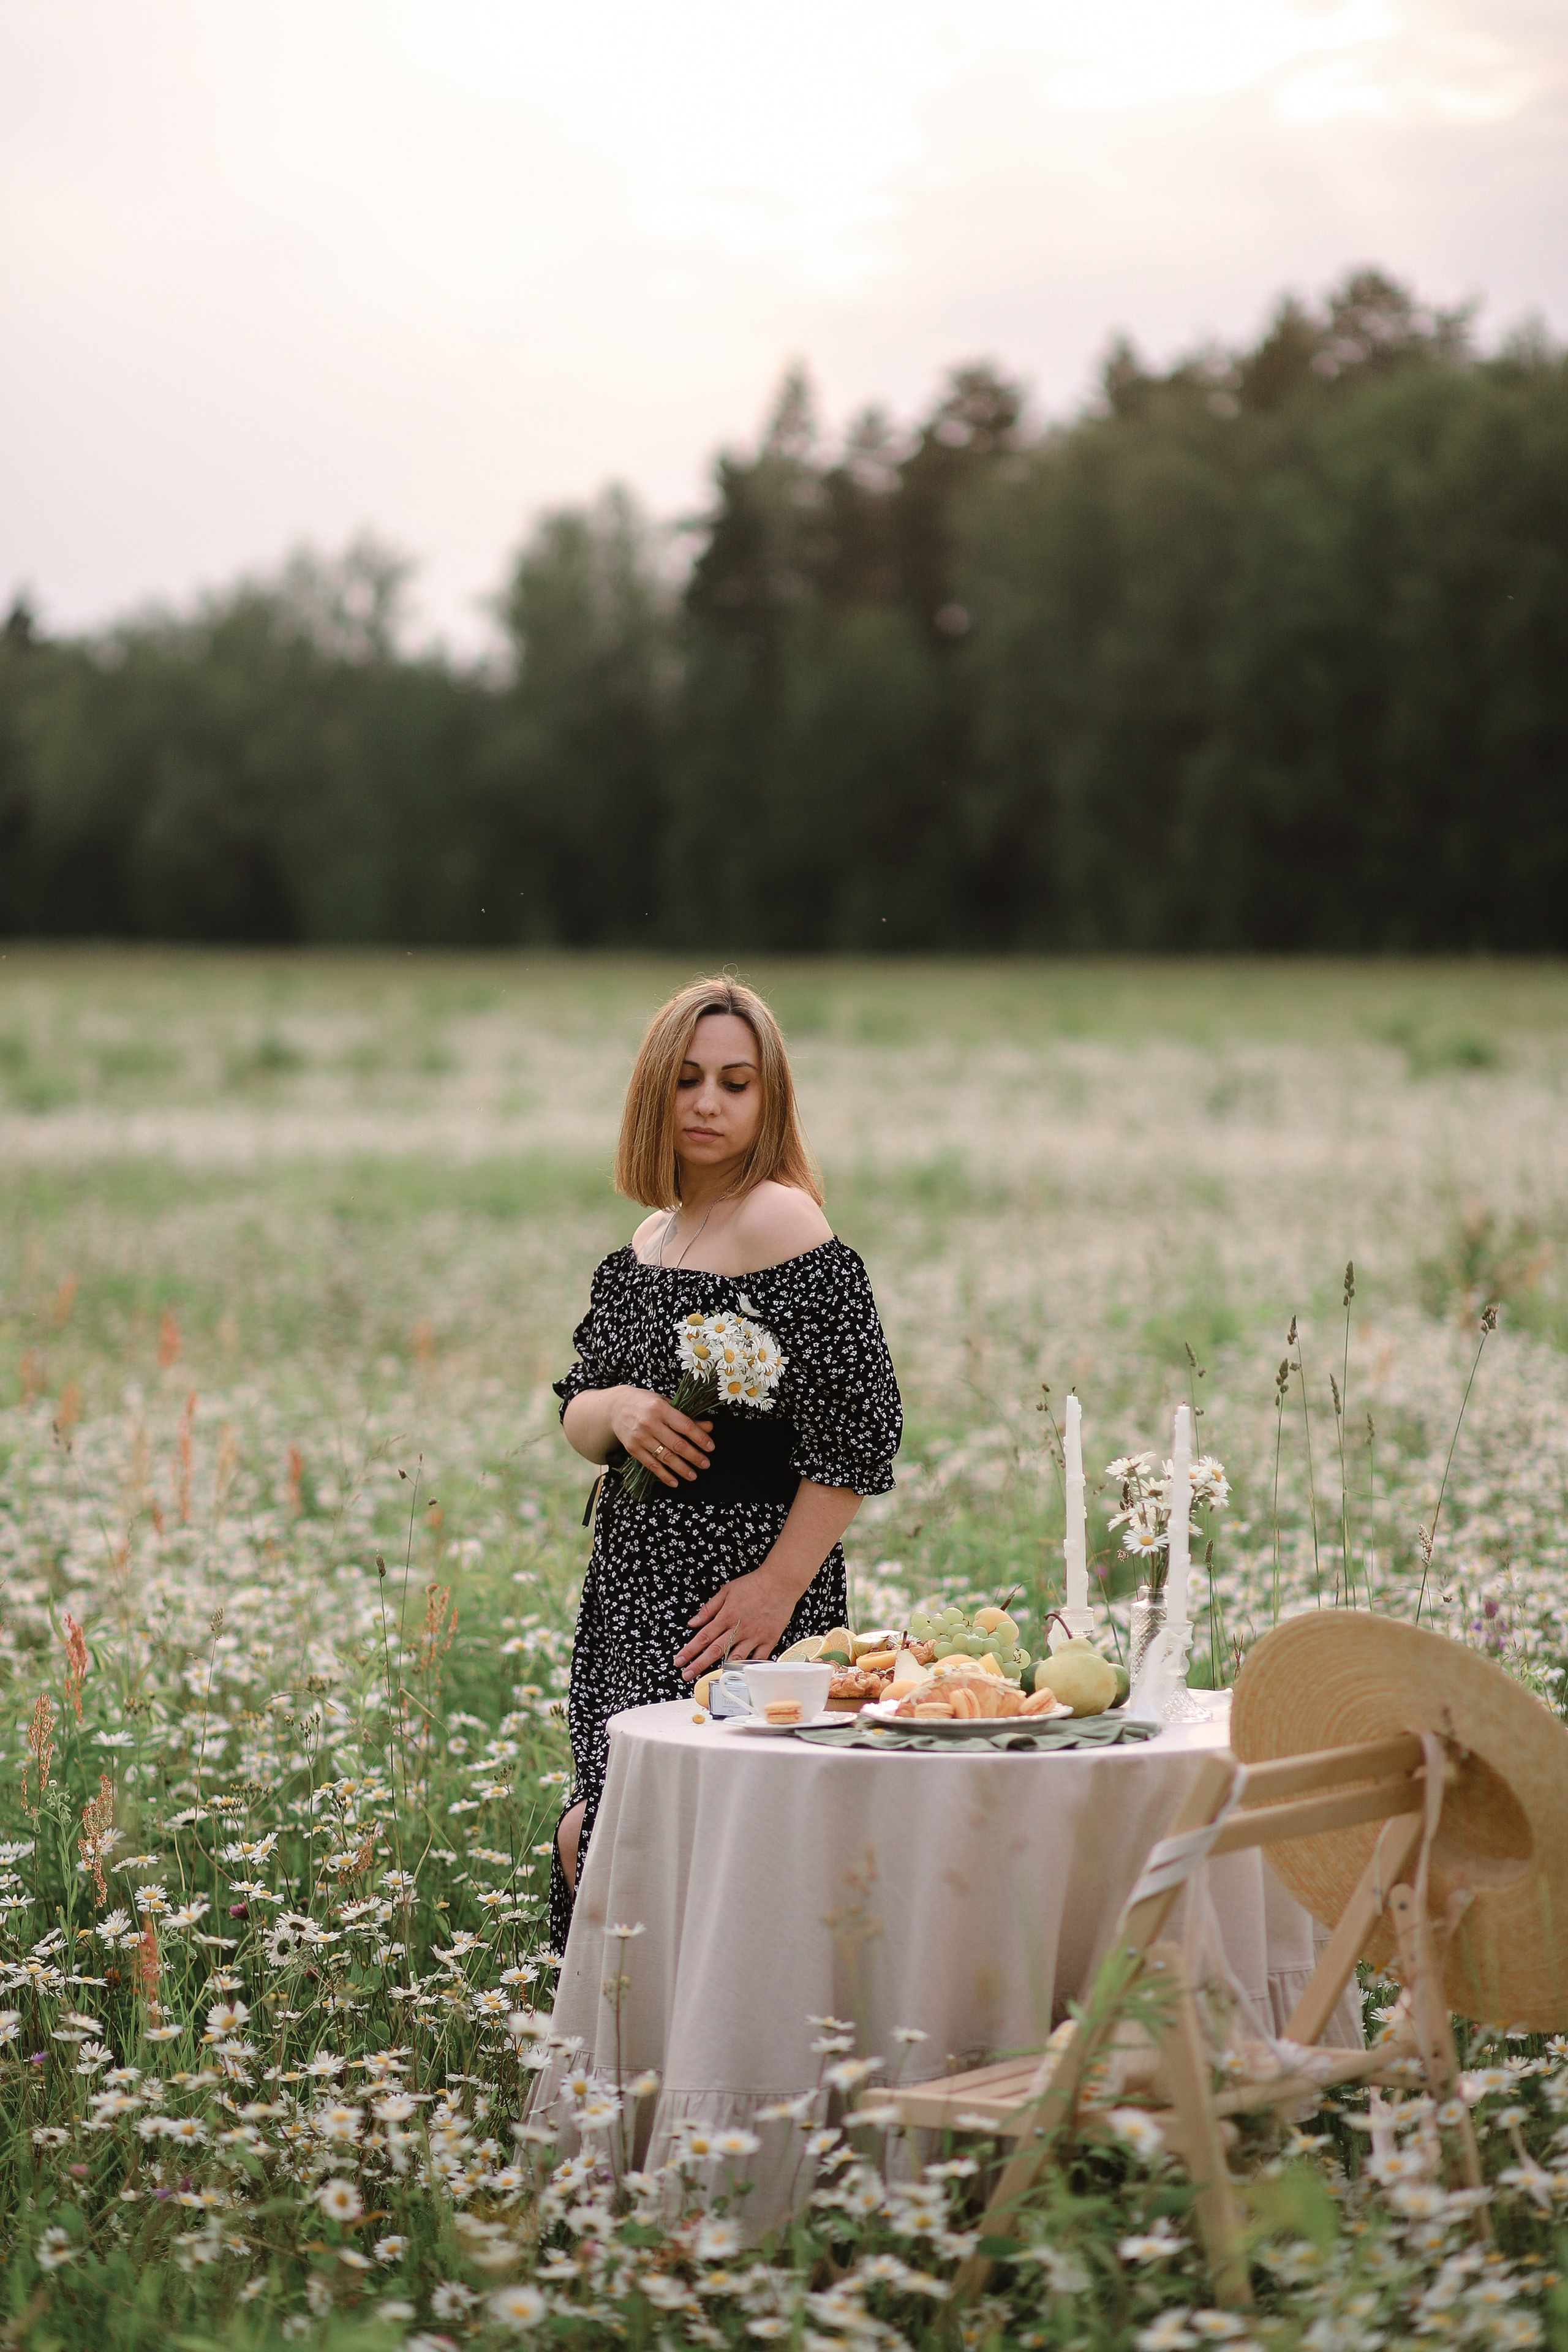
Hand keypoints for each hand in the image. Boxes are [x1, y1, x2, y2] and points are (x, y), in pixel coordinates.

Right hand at [609, 1386, 713, 1488]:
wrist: (615, 1407)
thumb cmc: (645, 1403)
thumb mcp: (666, 1404)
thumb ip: (686, 1417)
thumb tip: (708, 1427)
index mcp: (660, 1408)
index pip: (685, 1426)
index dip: (700, 1438)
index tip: (710, 1447)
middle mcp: (649, 1423)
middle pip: (676, 1444)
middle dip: (693, 1456)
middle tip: (705, 1464)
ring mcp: (640, 1437)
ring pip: (665, 1457)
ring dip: (681, 1469)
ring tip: (693, 1475)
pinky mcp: (633, 1448)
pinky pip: (651, 1465)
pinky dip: (663, 1475)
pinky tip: (674, 1482)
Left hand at [675, 1566, 799, 1679]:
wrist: (780, 1582)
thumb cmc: (754, 1584)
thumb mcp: (726, 1591)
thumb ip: (709, 1608)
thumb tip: (693, 1622)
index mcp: (727, 1616)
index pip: (703, 1637)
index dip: (689, 1650)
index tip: (679, 1660)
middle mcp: (739, 1628)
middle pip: (715, 1651)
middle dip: (698, 1665)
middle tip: (686, 1675)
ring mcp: (754, 1636)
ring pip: (734, 1657)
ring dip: (720, 1669)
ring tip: (709, 1677)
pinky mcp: (768, 1640)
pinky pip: (757, 1658)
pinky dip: (748, 1666)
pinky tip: (739, 1672)